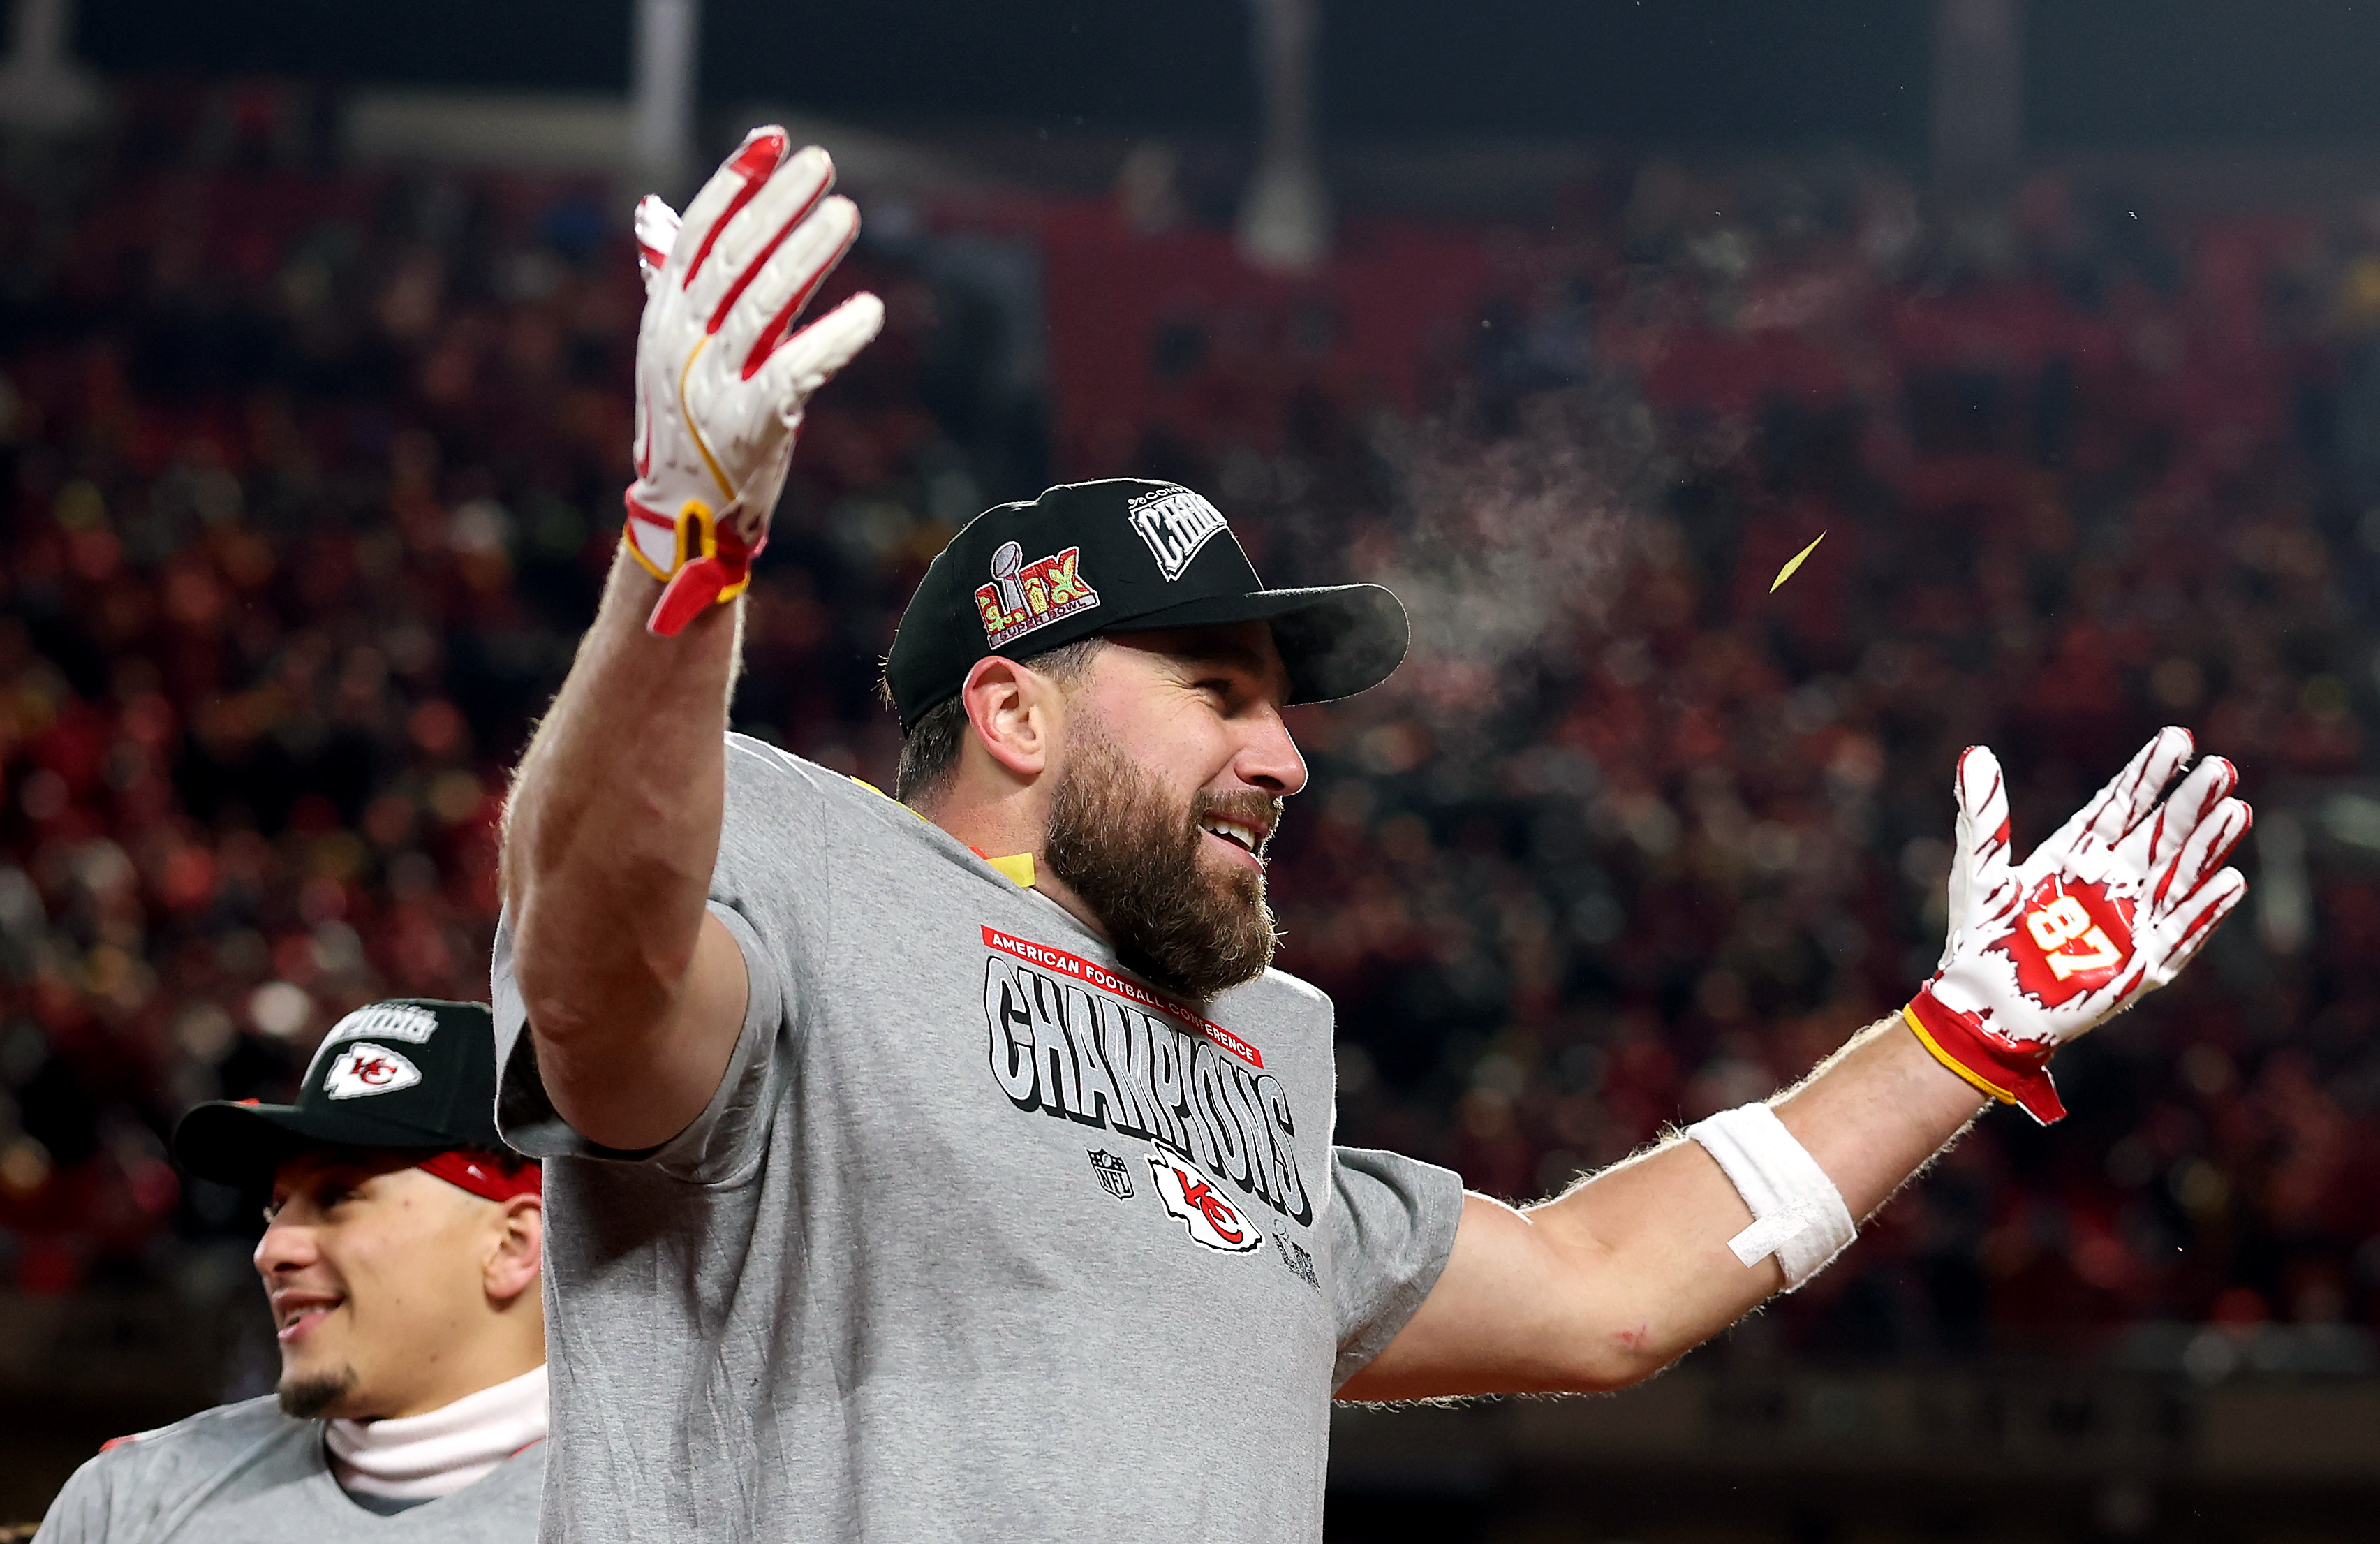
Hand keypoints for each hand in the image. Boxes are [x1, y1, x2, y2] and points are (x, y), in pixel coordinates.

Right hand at [624, 128, 884, 635]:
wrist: (682, 514)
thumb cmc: (688, 420)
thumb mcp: (671, 344)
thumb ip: (673, 277)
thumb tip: (653, 213)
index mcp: (665, 314)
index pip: (699, 233)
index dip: (737, 182)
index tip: (774, 138)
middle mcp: (682, 341)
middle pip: (734, 258)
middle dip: (779, 205)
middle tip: (823, 165)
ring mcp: (712, 383)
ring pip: (765, 304)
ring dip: (807, 255)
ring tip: (846, 213)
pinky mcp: (750, 424)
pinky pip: (797, 372)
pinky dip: (835, 339)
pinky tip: (872, 310)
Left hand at [1904, 727, 2251, 1122]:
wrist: (1985, 1004)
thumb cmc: (1980, 936)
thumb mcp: (1979, 868)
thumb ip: (1984, 813)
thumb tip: (1973, 753)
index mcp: (2076, 854)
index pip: (2121, 804)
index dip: (2150, 773)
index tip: (2179, 738)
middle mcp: (2112, 881)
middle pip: (2160, 833)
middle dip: (2189, 802)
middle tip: (2222, 768)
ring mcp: (2131, 921)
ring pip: (2179, 875)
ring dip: (2207, 846)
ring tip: (2236, 809)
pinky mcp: (2142, 964)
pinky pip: (2181, 933)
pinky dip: (2204, 910)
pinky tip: (2229, 881)